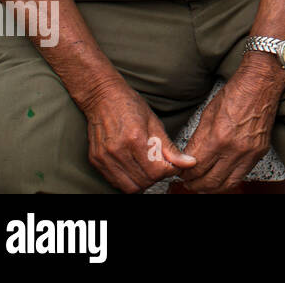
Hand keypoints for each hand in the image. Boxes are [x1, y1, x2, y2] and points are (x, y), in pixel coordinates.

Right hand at [80, 80, 196, 193]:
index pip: (156, 171)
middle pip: (144, 181)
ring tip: (148, 168)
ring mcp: (104, 158)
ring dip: (143, 182)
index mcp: (135, 139)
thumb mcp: (155, 123)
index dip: (169, 171)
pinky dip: (128, 180)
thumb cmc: (130, 106)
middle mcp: (117, 151)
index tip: (173, 165)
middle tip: (161, 166)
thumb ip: (170, 147)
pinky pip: (115, 182)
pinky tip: (134, 168)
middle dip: (157, 178)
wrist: (102, 98)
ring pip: (129, 187)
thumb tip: (189, 163)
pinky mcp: (96, 161)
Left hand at [178, 59, 284, 192]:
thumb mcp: (208, 115)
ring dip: (211, 187)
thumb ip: (198, 140)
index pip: (195, 168)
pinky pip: (241, 175)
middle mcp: (234, 149)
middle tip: (188, 181)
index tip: (180, 173)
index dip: (184, 174)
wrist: (261, 84)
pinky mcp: (259, 152)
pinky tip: (220, 176)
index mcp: (217, 137)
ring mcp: (249, 152)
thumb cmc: (235, 93)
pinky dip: (228, 180)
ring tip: (203, 183)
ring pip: (225, 184)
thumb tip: (188, 159)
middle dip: (194, 184)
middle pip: (208, 182)